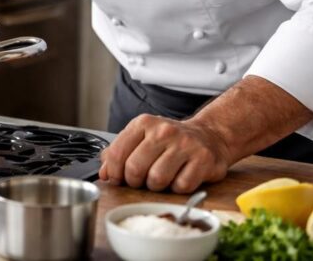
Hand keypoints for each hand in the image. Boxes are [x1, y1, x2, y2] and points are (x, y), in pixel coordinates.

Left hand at [98, 114, 230, 193]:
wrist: (209, 136)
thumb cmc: (170, 141)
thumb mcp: (141, 138)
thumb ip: (118, 153)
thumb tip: (103, 173)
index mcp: (144, 123)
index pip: (118, 153)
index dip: (114, 172)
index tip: (117, 178)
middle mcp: (164, 130)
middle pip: (135, 169)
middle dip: (135, 181)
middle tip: (141, 180)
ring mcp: (185, 144)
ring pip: (157, 180)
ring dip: (156, 186)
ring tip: (161, 177)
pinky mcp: (203, 160)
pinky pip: (181, 186)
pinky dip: (177, 188)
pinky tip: (179, 178)